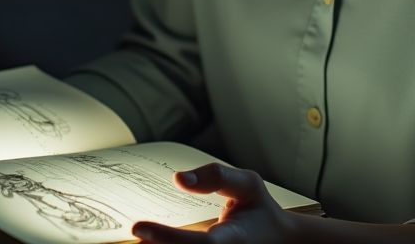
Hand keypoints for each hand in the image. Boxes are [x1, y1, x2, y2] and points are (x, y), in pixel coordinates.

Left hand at [132, 163, 294, 243]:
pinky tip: (150, 242)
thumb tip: (179, 179)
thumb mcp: (248, 184)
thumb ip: (215, 177)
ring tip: (135, 241)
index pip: (200, 243)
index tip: (137, 227)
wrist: (282, 242)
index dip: (167, 238)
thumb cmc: (260, 209)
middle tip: (131, 233)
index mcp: (234, 239)